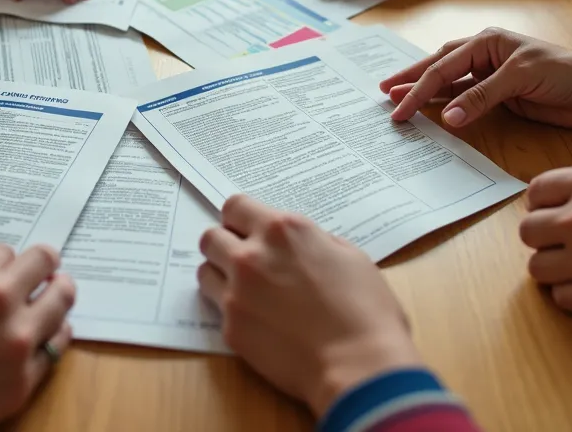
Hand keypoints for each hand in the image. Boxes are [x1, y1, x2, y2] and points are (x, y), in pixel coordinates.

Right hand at [0, 245, 75, 431]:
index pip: (7, 252)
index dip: (1, 258)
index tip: (1, 265)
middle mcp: (4, 312)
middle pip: (45, 268)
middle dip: (41, 266)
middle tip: (41, 271)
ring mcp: (17, 350)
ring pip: (61, 306)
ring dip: (55, 296)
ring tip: (53, 296)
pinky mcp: (20, 386)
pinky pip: (55, 350)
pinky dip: (52, 336)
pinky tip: (46, 334)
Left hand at [198, 195, 422, 417]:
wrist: (358, 366)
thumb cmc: (366, 312)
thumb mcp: (351, 258)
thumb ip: (315, 243)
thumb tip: (300, 247)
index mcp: (283, 230)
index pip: (235, 207)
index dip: (240, 219)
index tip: (247, 230)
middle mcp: (252, 256)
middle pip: (211, 238)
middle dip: (224, 245)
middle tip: (244, 260)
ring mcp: (237, 293)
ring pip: (205, 271)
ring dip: (220, 276)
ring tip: (246, 291)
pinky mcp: (231, 328)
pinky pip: (218, 309)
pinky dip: (233, 312)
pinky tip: (259, 322)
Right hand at [379, 27, 571, 130]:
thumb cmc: (565, 73)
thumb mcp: (520, 79)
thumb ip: (482, 97)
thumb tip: (449, 118)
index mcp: (487, 40)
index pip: (444, 65)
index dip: (418, 87)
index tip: (398, 106)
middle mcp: (484, 54)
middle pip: (438, 67)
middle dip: (410, 80)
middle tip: (382, 93)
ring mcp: (490, 76)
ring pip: (448, 83)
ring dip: (423, 92)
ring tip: (396, 100)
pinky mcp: (498, 96)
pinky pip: (463, 99)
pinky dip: (445, 105)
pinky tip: (429, 111)